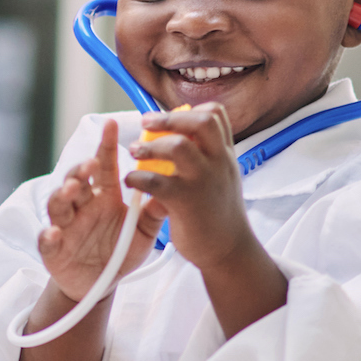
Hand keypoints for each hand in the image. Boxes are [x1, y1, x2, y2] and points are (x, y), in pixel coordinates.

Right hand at [39, 119, 162, 302]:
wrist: (100, 285)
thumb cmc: (121, 252)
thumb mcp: (144, 233)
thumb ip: (155, 212)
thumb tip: (173, 187)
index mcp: (104, 197)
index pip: (103, 167)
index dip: (106, 146)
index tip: (112, 124)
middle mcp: (82, 207)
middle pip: (75, 181)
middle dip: (79, 171)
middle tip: (90, 164)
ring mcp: (65, 227)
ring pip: (58, 205)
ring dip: (62, 195)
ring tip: (72, 190)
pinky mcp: (54, 250)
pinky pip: (47, 241)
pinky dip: (48, 236)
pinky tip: (55, 233)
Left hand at [125, 103, 286, 336]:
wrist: (229, 251)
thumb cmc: (219, 214)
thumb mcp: (222, 177)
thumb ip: (207, 155)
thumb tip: (184, 134)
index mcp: (224, 155)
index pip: (215, 115)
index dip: (191, 110)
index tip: (171, 115)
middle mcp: (218, 163)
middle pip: (201, 122)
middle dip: (169, 118)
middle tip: (146, 122)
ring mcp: (203, 182)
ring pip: (178, 147)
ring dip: (150, 146)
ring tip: (135, 151)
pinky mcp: (186, 203)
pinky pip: (157, 181)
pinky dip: (138, 177)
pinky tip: (131, 180)